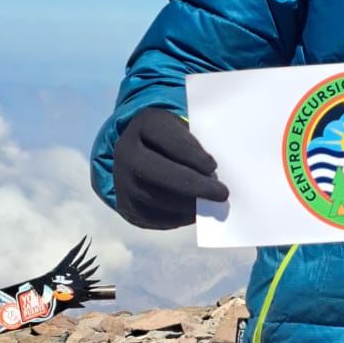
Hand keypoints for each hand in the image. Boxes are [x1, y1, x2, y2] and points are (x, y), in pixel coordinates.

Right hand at [112, 108, 228, 229]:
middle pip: (156, 170)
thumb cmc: (171, 140)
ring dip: (187, 204)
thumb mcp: (183, 131)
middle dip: (192, 184)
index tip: (213, 166)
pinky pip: (151, 217)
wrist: (138, 154)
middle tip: (221, 194)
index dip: (191, 154)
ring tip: (210, 205)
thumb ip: (195, 147)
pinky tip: (193, 213)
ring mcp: (122, 179)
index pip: (167, 138)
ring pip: (154, 198)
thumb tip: (211, 178)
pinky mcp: (125, 204)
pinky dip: (176, 218)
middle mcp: (126, 151)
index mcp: (145, 124)